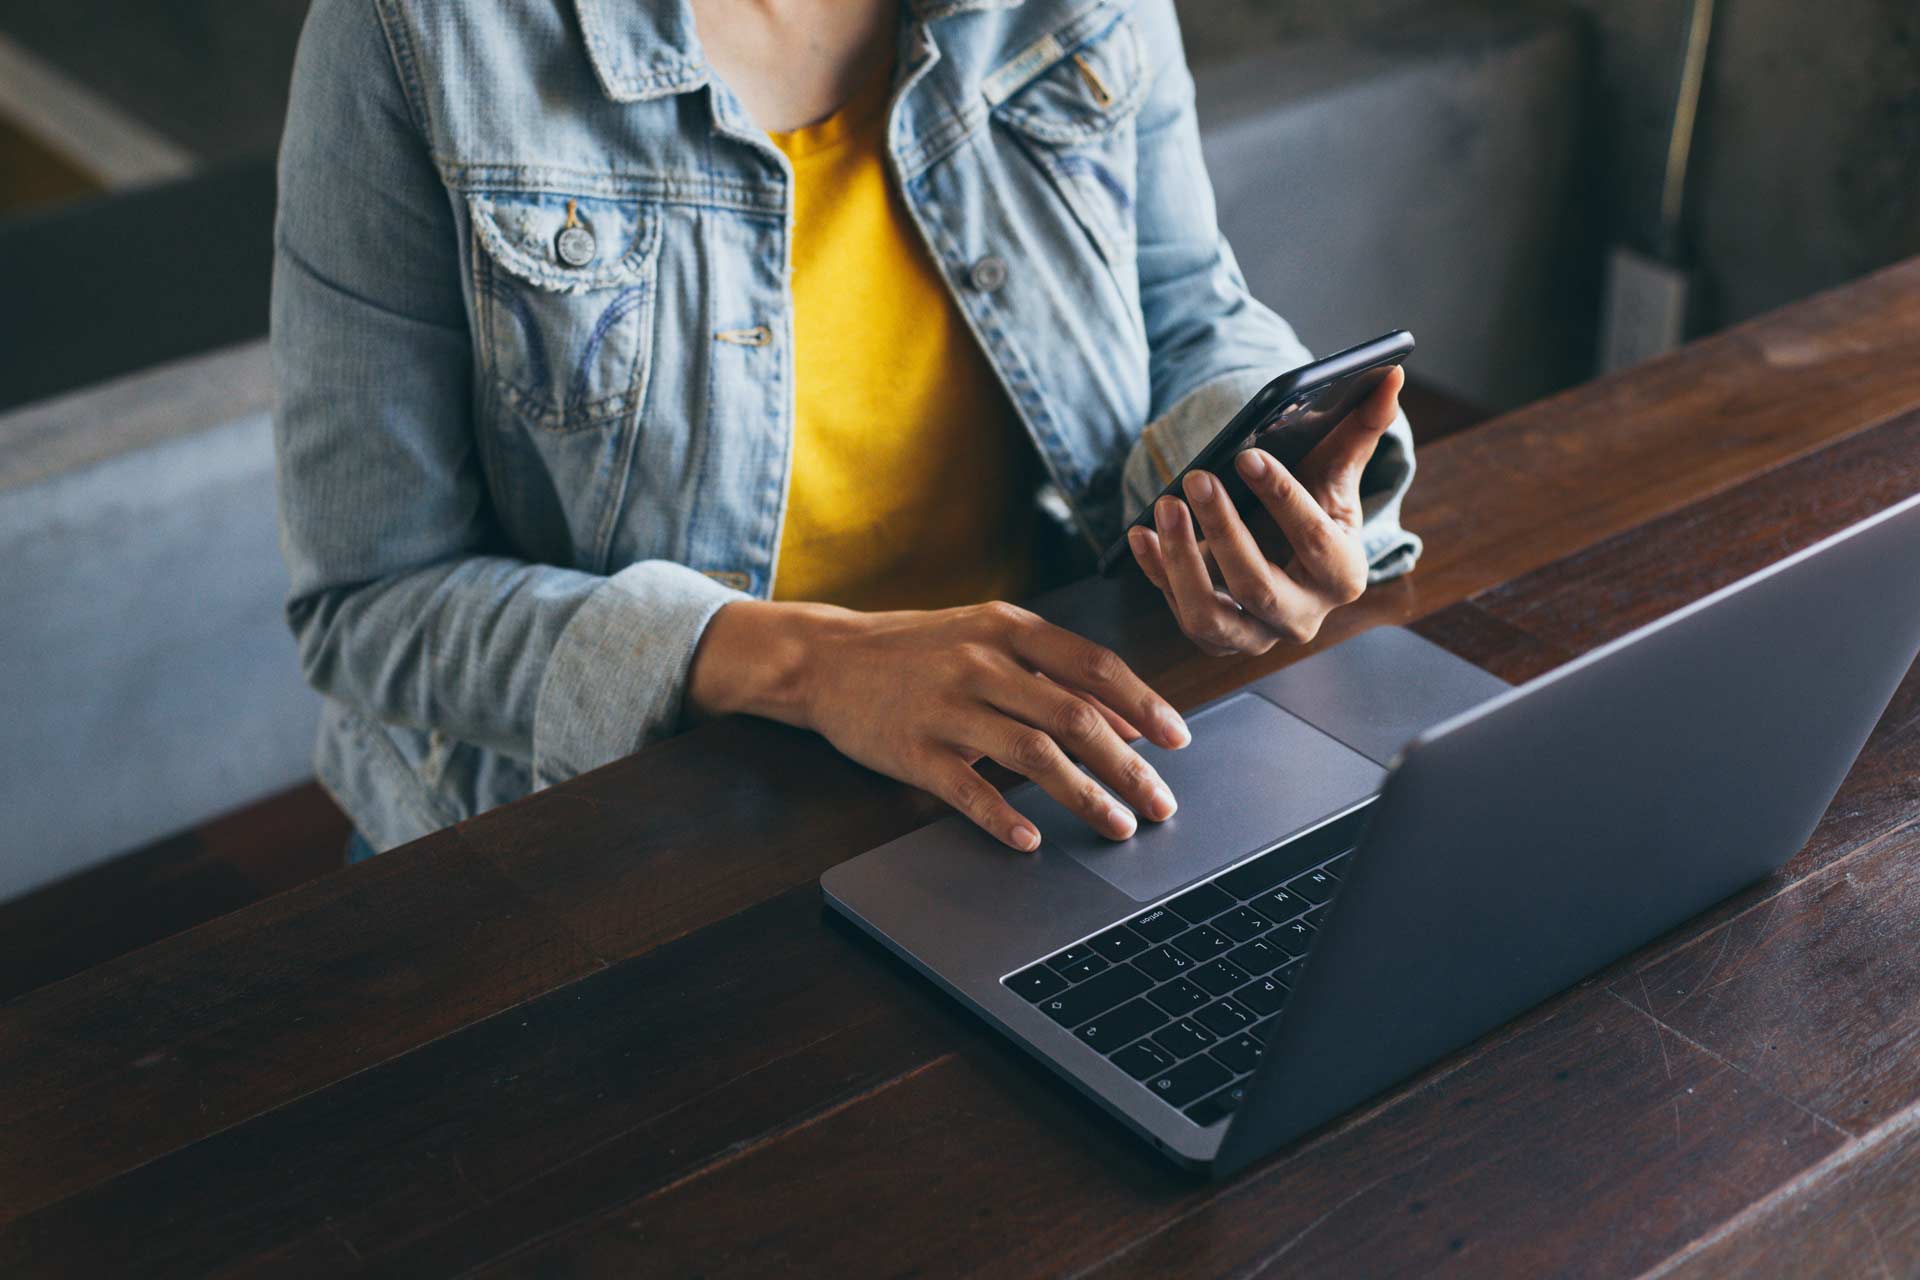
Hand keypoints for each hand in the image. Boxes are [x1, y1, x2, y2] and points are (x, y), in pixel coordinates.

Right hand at [687, 599, 1190, 850]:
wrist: (823, 657)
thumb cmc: (918, 649)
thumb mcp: (988, 639)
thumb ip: (1056, 673)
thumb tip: (1128, 720)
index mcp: (1007, 628)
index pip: (1094, 666)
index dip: (1143, 705)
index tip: (1177, 741)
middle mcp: (981, 662)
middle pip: (1073, 717)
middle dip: (1127, 766)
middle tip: (1159, 803)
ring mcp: (945, 705)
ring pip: (1032, 755)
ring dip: (1082, 796)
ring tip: (1116, 826)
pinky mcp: (910, 748)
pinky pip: (966, 788)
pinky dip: (1001, 817)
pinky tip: (1029, 841)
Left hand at [1128, 365, 1403, 655]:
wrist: (1285, 555)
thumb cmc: (1314, 503)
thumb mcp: (1337, 471)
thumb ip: (1364, 427)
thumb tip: (1391, 373)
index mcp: (1343, 575)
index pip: (1313, 540)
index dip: (1280, 497)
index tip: (1246, 455)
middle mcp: (1301, 617)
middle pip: (1257, 585)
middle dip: (1223, 531)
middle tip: (1197, 477)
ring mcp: (1255, 636)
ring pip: (1211, 616)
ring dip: (1182, 560)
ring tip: (1164, 504)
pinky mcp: (1215, 637)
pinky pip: (1178, 612)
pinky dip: (1156, 572)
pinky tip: (1139, 534)